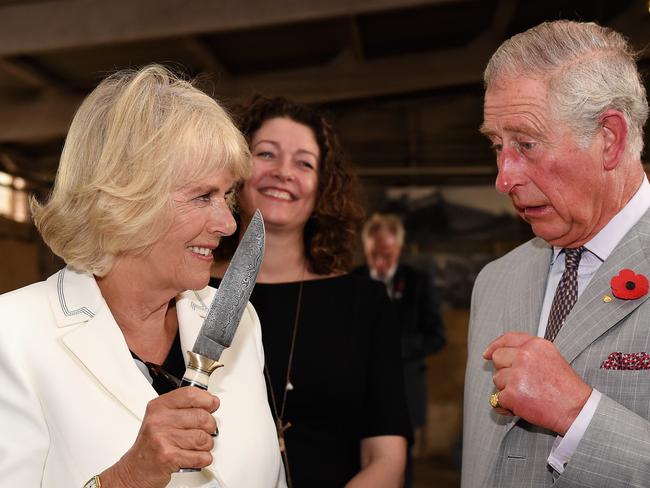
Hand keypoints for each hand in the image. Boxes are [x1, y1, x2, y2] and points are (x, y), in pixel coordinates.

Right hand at [100, 387, 218, 487]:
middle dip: (210, 426)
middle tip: (205, 430)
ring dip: (206, 444)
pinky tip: (196, 456)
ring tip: (197, 445)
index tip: (211, 405)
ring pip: (203, 438)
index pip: (190, 394)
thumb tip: (212, 402)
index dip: (206, 400)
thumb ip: (185, 407)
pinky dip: (204, 458)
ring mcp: (163, 439)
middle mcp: (159, 421)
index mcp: (159, 406)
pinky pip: (200, 456)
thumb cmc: (152, 443)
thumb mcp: (162, 417)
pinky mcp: (168, 458)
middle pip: (201, 417)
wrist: (136, 469)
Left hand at [483, 332, 591, 435]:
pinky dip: (506, 406)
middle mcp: (524, 356)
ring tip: (528, 395)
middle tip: (520, 382)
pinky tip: (522, 407)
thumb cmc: (566, 387)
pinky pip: (497, 399)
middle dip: (504, 370)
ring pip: (497, 379)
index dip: (495, 346)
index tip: (487, 354)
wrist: (576, 410)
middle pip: (498, 358)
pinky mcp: (511, 394)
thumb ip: (528, 351)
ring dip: (507, 389)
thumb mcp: (551, 358)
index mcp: (535, 345)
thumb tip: (497, 352)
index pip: (508, 338)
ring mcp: (516, 375)